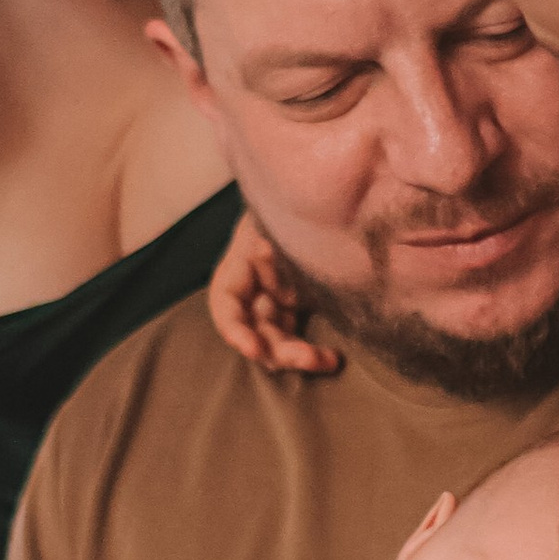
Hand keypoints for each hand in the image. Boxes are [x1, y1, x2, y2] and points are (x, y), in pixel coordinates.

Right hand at [206, 207, 340, 375]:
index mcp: (239, 266)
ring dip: (299, 354)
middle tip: (307, 359)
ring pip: (279, 337)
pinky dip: (312, 350)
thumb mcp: (278, 220)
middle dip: (278, 349)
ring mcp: (276, 301)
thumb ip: (271, 241)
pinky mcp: (300, 308)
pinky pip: (299, 335)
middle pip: (256, 329)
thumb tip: (262, 250)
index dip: (235, 330)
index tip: (252, 348)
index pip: (225, 304)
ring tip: (330, 361)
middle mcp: (253, 290)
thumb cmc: (293, 203)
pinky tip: (333, 358)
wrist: (324, 198)